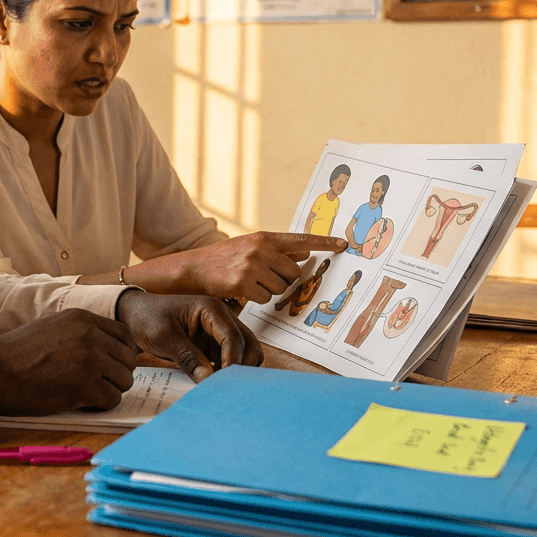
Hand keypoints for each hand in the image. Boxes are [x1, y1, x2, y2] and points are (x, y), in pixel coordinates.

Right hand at [0, 309, 136, 414]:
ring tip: (89, 393)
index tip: (114, 365)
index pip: (124, 335)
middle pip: (128, 359)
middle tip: (100, 383)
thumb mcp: (52, 327)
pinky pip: (112, 399)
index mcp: (82, 318)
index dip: (122, 354)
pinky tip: (83, 402)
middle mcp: (90, 336)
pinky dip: (101, 404)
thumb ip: (79, 333)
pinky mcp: (84, 386)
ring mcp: (89, 360)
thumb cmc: (15, 353)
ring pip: (124, 380)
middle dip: (118, 374)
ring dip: (111, 390)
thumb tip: (107, 348)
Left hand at [115, 288, 260, 381]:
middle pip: (248, 345)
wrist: (134, 315)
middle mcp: (221, 319)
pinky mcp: (213, 346)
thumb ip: (187, 357)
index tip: (224, 381)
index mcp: (212, 309)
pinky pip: (229, 360)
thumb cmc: (147, 318)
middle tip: (225, 386)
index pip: (233, 336)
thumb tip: (208, 380)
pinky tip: (213, 384)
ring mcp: (219, 333)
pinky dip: (227, 372)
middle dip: (241, 366)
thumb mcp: (164, 337)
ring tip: (220, 386)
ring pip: (244, 353)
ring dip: (237, 370)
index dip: (232, 360)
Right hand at [181, 232, 345, 304]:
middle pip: (294, 273)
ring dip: (269, 291)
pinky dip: (256, 299)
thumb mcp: (249, 248)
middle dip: (283, 280)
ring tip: (249, 283)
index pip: (300, 239)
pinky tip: (241, 291)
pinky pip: (265, 299)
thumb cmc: (222, 259)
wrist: (192, 268)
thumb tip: (304, 254)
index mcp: (263, 237)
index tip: (343, 244)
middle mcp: (260, 249)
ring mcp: (252, 266)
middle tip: (263, 279)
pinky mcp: (243, 283)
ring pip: (281, 288)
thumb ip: (277, 251)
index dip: (324, 242)